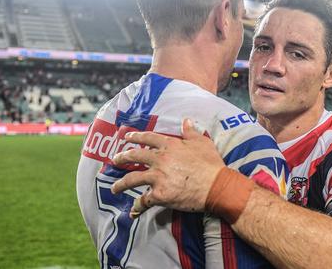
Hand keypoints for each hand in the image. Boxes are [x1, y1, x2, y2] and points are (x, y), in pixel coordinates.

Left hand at [110, 118, 224, 217]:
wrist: (216, 186)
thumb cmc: (211, 164)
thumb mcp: (202, 142)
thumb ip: (191, 131)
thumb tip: (186, 120)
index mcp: (170, 145)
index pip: (147, 138)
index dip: (135, 137)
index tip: (126, 137)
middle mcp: (160, 159)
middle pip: (134, 156)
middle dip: (122, 158)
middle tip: (115, 160)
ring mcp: (158, 177)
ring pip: (133, 179)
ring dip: (121, 184)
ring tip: (115, 188)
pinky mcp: (160, 194)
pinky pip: (144, 200)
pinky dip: (137, 206)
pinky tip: (133, 210)